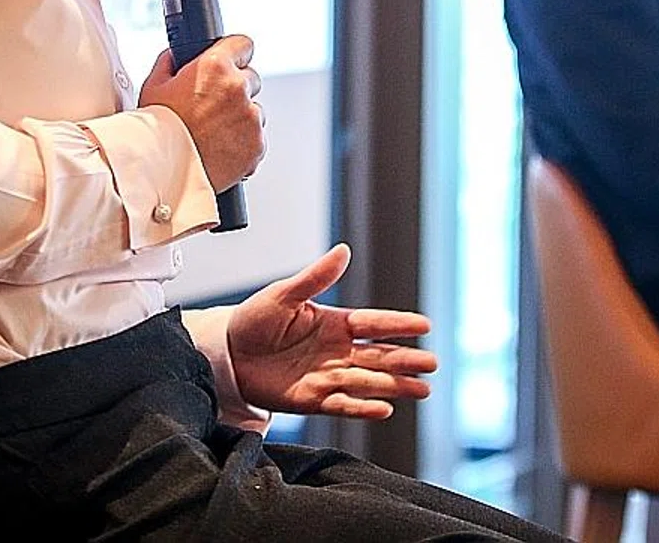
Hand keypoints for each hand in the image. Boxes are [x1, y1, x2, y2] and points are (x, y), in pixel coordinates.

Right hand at [140, 35, 263, 192]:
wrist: (160, 172)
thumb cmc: (155, 131)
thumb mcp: (154, 86)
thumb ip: (170, 63)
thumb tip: (176, 55)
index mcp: (215, 67)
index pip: (243, 44)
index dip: (236, 54)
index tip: (233, 62)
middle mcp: (237, 88)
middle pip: (251, 79)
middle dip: (235, 90)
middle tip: (213, 107)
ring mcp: (250, 118)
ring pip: (254, 111)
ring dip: (240, 118)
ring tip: (213, 133)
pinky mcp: (256, 145)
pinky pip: (256, 139)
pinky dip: (243, 143)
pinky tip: (220, 148)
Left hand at [227, 244, 436, 418]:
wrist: (226, 353)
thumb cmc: (254, 319)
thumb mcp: (284, 293)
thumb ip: (316, 277)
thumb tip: (343, 250)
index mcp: (335, 322)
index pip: (374, 323)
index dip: (398, 325)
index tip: (425, 326)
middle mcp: (337, 351)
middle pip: (379, 356)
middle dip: (406, 360)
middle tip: (432, 363)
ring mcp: (327, 377)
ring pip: (368, 381)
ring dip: (395, 386)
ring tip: (422, 390)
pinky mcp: (312, 400)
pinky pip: (342, 404)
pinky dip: (363, 407)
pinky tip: (384, 408)